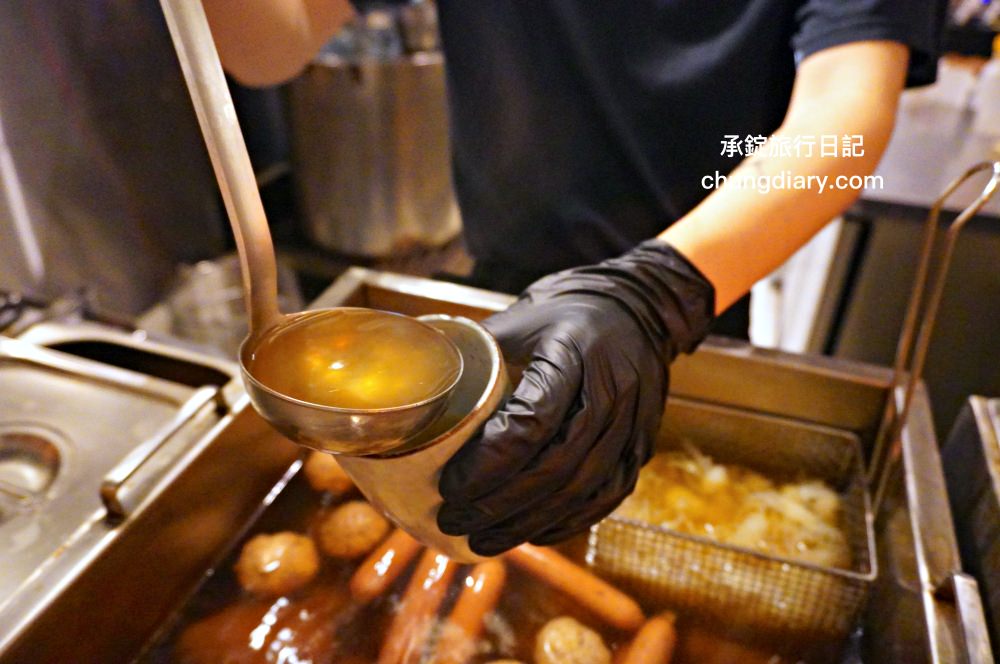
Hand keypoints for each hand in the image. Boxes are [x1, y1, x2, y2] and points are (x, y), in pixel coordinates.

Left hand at [437, 240, 714, 555]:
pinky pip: (607, 496)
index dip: (487, 463)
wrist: (637, 309)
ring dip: (528, 522)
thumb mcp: (516, 322)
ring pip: (582, 489)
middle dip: (499, 503)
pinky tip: (532, 532)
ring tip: (482, 539)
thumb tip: (411, 389)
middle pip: (556, 466)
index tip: (449, 483)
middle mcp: (611, 391)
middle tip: (454, 518)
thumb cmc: (564, 314)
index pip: (532, 422)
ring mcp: (633, 423)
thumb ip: (473, 357)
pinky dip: (568, 521)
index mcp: (574, 353)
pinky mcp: (641, 446)